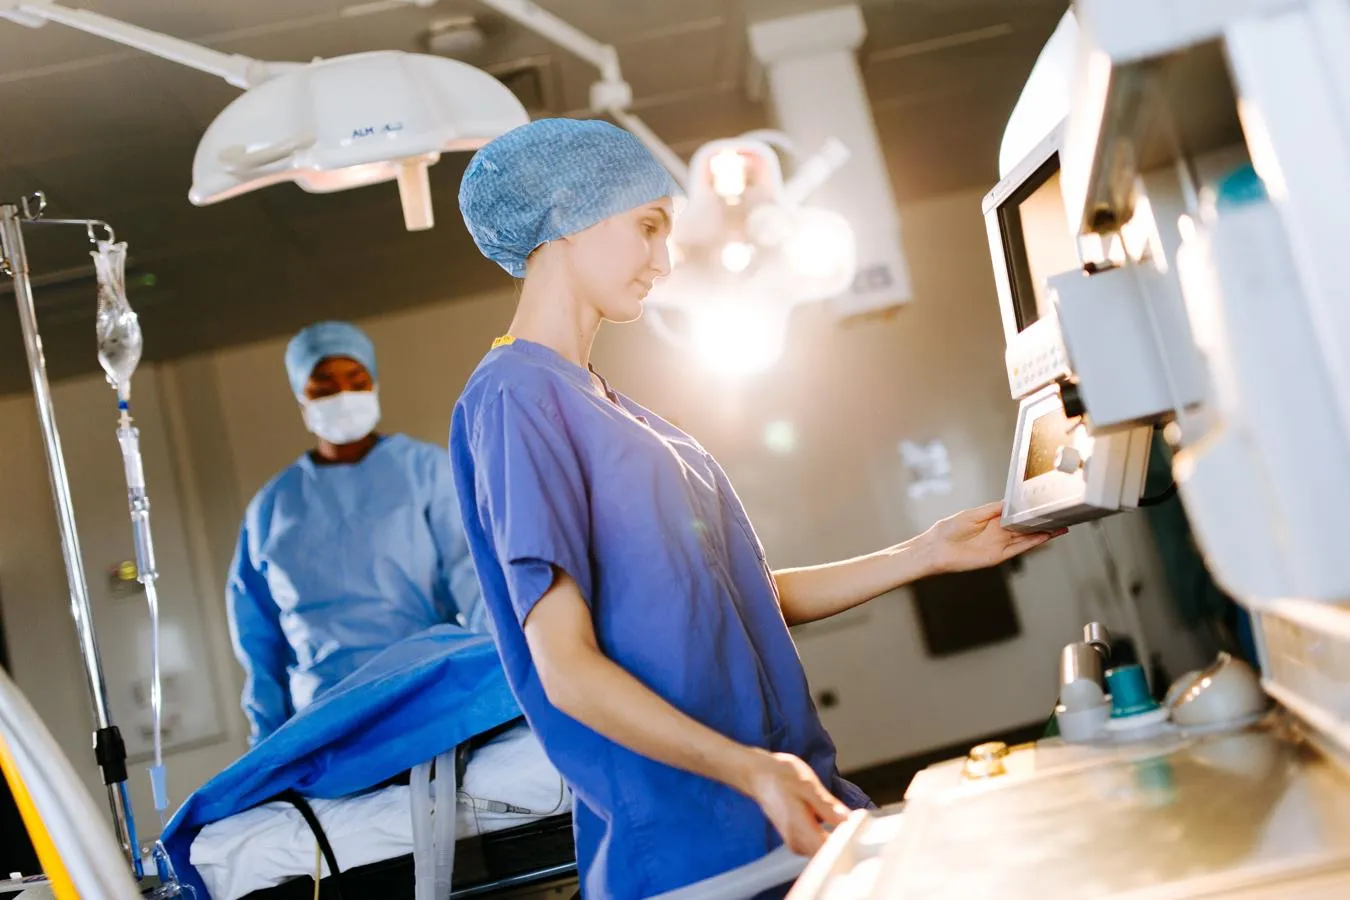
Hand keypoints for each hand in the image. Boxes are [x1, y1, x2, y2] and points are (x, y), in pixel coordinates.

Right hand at [738, 750, 847, 855]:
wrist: (756, 773)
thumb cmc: (778, 775)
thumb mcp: (808, 784)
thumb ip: (828, 806)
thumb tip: (847, 820)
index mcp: (800, 829)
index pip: (831, 850)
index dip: (849, 840)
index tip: (860, 827)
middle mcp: (795, 841)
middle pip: (828, 853)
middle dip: (844, 841)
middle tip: (857, 823)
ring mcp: (793, 842)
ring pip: (821, 850)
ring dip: (835, 838)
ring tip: (844, 820)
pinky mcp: (793, 838)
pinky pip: (814, 845)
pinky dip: (825, 836)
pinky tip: (830, 821)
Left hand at [923, 501, 1064, 573]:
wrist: (936, 549)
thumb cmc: (948, 530)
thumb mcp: (973, 514)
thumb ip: (993, 509)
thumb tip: (1010, 502)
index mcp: (991, 521)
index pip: (1016, 516)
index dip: (1030, 512)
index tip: (1044, 506)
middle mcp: (998, 533)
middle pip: (1025, 527)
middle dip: (1041, 522)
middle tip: (1059, 516)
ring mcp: (999, 545)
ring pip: (1026, 538)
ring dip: (1043, 533)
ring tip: (1059, 526)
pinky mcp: (997, 556)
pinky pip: (1018, 548)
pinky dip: (1032, 543)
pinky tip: (1045, 536)